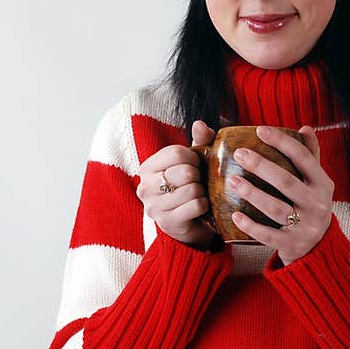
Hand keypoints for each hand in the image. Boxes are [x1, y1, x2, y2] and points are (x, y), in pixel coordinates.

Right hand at [136, 119, 217, 249]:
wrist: (189, 224)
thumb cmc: (189, 187)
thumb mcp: (194, 162)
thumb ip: (199, 141)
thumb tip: (199, 124)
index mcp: (147, 168)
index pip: (176, 153)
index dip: (193, 157)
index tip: (195, 165)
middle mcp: (145, 187)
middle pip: (185, 171)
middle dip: (198, 176)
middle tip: (197, 183)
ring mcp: (153, 207)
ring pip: (192, 189)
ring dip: (202, 192)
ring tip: (197, 195)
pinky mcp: (167, 223)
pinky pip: (196, 205)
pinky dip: (204, 206)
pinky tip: (200, 208)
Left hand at [227, 125, 334, 265]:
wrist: (318, 247)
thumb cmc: (310, 205)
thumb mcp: (316, 182)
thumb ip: (311, 156)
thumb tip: (305, 128)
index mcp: (322, 184)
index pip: (303, 158)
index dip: (282, 142)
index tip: (260, 130)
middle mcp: (317, 204)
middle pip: (286, 182)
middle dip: (261, 166)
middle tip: (239, 153)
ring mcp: (305, 226)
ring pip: (276, 208)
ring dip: (252, 193)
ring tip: (232, 180)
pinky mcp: (292, 245)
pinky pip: (268, 235)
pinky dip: (251, 225)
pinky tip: (235, 214)